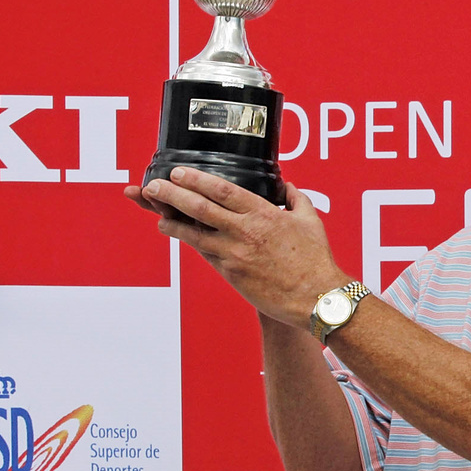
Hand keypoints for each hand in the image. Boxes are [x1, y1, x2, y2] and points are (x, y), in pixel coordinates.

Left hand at [124, 169, 351, 326]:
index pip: (223, 191)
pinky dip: (189, 241)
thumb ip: (295, 198)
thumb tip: (287, 186)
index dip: (197, 180)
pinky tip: (176, 232)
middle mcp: (244, 232)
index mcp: (264, 214)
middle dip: (173, 194)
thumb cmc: (316, 260)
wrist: (316, 297)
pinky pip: (205, 253)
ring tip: (155, 211)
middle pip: (200, 208)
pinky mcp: (231, 273)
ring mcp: (234, 254)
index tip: (179, 172)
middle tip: (153, 186)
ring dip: (171, 221)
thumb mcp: (310, 221)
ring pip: (194, 233)